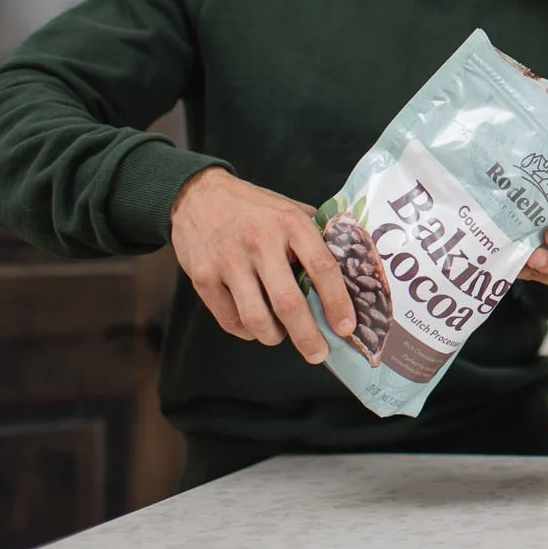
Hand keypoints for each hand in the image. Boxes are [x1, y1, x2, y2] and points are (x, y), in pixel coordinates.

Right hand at [169, 167, 354, 362]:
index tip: (346, 327)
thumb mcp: (290, 209)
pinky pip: (229, 319)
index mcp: (291, 224)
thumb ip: (316, 235)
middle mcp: (260, 243)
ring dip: (274, 337)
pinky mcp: (203, 277)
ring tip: (283, 336)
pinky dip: (246, 332)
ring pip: (256, 318)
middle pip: (288, 303)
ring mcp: (229, 261)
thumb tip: (349, 269)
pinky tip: (255, 328)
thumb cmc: (254, 207)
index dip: (337, 302)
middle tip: (319, 354)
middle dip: (307, 336)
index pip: (322, 268)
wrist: (198, 195)